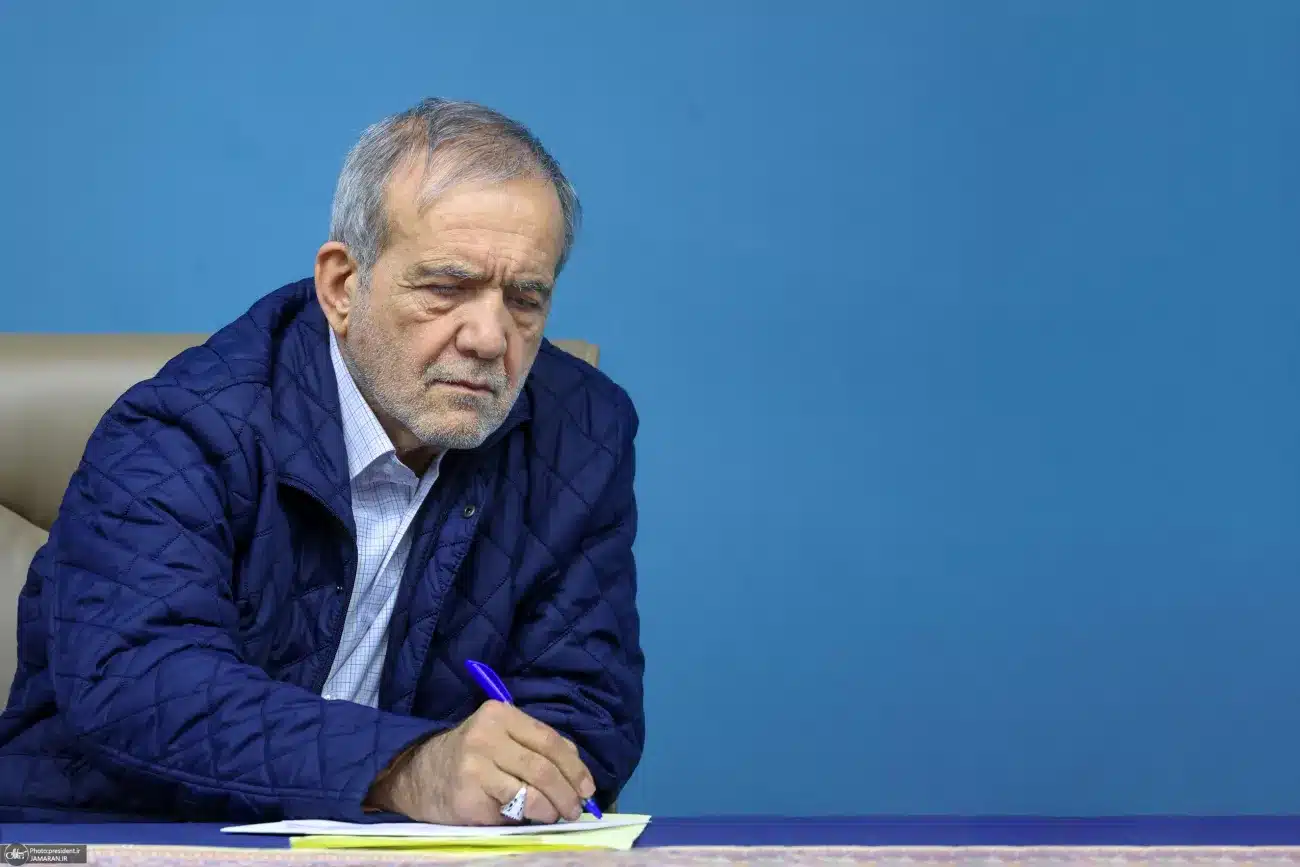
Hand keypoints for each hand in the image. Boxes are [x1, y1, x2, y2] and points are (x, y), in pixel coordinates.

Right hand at [367, 701, 596, 824]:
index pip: (549, 740)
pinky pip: (509, 812)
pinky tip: (529, 819)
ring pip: (530, 793)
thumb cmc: (471, 756)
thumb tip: (577, 773)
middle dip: (567, 793)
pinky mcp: (467, 797)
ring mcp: (474, 767)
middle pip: (543, 768)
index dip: (574, 767)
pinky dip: (526, 818)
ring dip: (551, 809)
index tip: (588, 788)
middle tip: (576, 809)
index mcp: (500, 714)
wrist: (418, 775)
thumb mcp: (501, 737)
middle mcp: (486, 736)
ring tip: (557, 816)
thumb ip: (536, 745)